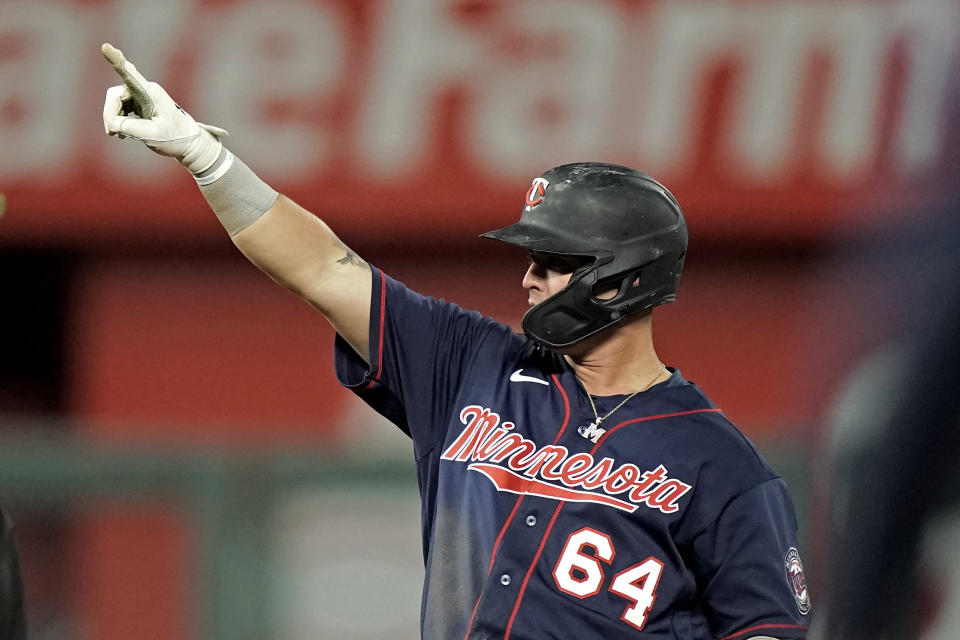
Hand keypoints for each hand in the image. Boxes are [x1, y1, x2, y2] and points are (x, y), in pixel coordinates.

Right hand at [101, 43, 227, 173]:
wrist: (188, 142)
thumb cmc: (174, 138)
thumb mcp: (152, 136)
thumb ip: (129, 127)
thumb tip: (113, 123)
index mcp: (151, 94)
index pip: (131, 75)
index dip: (117, 61)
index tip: (106, 47)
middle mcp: (145, 90)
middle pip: (115, 95)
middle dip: (110, 114)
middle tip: (113, 133)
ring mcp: (141, 95)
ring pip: (115, 102)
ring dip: (113, 119)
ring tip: (120, 136)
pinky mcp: (139, 103)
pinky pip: (119, 107)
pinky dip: (117, 120)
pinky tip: (121, 133)